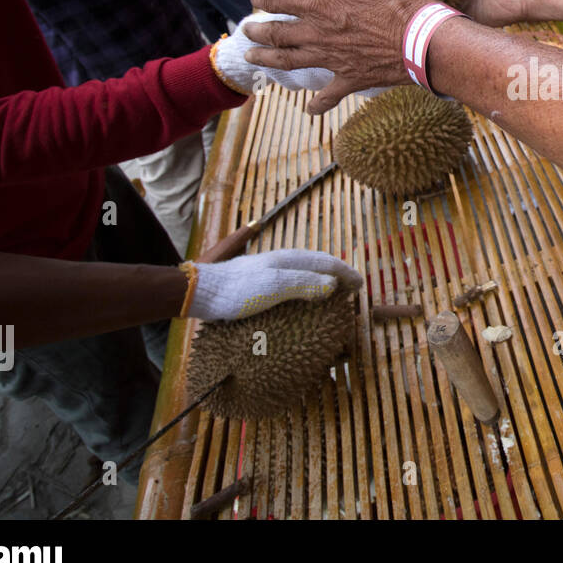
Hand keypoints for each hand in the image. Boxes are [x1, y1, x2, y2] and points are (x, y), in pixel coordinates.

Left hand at [184, 249, 362, 320]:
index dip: (346, 273)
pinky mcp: (259, 284)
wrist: (201, 292)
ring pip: (304, 274)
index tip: (360, 286)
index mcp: (290, 259)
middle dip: (336, 276)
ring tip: (330, 297)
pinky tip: (299, 303)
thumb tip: (333, 286)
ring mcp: (270, 272)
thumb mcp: (275, 286)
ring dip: (321, 283)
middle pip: (317, 266)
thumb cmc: (238, 290)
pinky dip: (304, 291)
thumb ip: (305, 283)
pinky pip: (291, 285)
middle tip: (350, 291)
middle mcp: (282, 262)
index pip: (327, 262)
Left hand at [242, 0, 436, 113]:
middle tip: (246, 30)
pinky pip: (327, 96)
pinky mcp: (349, 79)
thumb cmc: (398, 0)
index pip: (277, 0)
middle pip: (276, 34)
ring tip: (253, 58)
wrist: (423, 41)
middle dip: (258, 31)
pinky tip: (309, 109)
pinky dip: (316, 105)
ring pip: (289, 62)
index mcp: (318, 5)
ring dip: (267, 60)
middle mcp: (316, 35)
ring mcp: (331, 60)